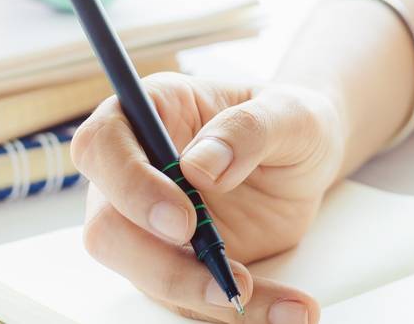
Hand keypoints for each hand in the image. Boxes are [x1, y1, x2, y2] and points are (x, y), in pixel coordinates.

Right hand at [71, 72, 347, 322]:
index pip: (102, 145)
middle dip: (159, 263)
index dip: (128, 185)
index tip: (181, 219)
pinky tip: (284, 311)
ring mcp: (150, 224)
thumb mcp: (288, 112)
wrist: (311, 155)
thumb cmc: (289, 119)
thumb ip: (248, 130)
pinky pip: (189, 299)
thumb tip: (200, 166)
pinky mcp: (177, 263)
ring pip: (143, 275)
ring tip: (260, 298)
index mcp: (153, 111)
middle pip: (107, 227)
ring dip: (199, 296)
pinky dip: (233, 314)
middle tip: (225, 278)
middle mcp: (137, 170)